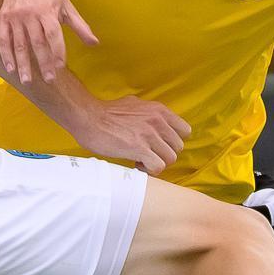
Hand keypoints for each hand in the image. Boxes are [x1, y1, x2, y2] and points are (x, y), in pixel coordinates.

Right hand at [0, 0, 96, 82]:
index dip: (57, 50)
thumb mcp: (65, 5)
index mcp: (47, 10)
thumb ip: (79, 26)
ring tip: (27, 80)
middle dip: (43, 62)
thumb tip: (95, 43)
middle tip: (49, 79)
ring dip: (23, 63)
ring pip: (19, 43)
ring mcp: (15, 17)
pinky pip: (3, 39)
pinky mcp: (3, 18)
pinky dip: (5, 54)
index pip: (53, 34)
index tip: (61, 67)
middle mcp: (30, 13)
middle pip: (37, 42)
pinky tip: (10, 68)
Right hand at [67, 94, 190, 174]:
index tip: (158, 145)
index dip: (172, 141)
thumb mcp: (133, 103)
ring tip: (140, 160)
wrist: (88, 117)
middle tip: (148, 154)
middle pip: (177, 148)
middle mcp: (158, 121)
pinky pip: (158, 167)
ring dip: (156, 163)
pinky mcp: (140, 149)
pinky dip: (149, 171)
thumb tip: (149, 116)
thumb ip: (147, 112)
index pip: (185, 131)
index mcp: (159, 110)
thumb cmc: (106, 112)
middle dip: (163, 154)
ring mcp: (150, 135)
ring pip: (169, 159)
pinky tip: (136, 165)